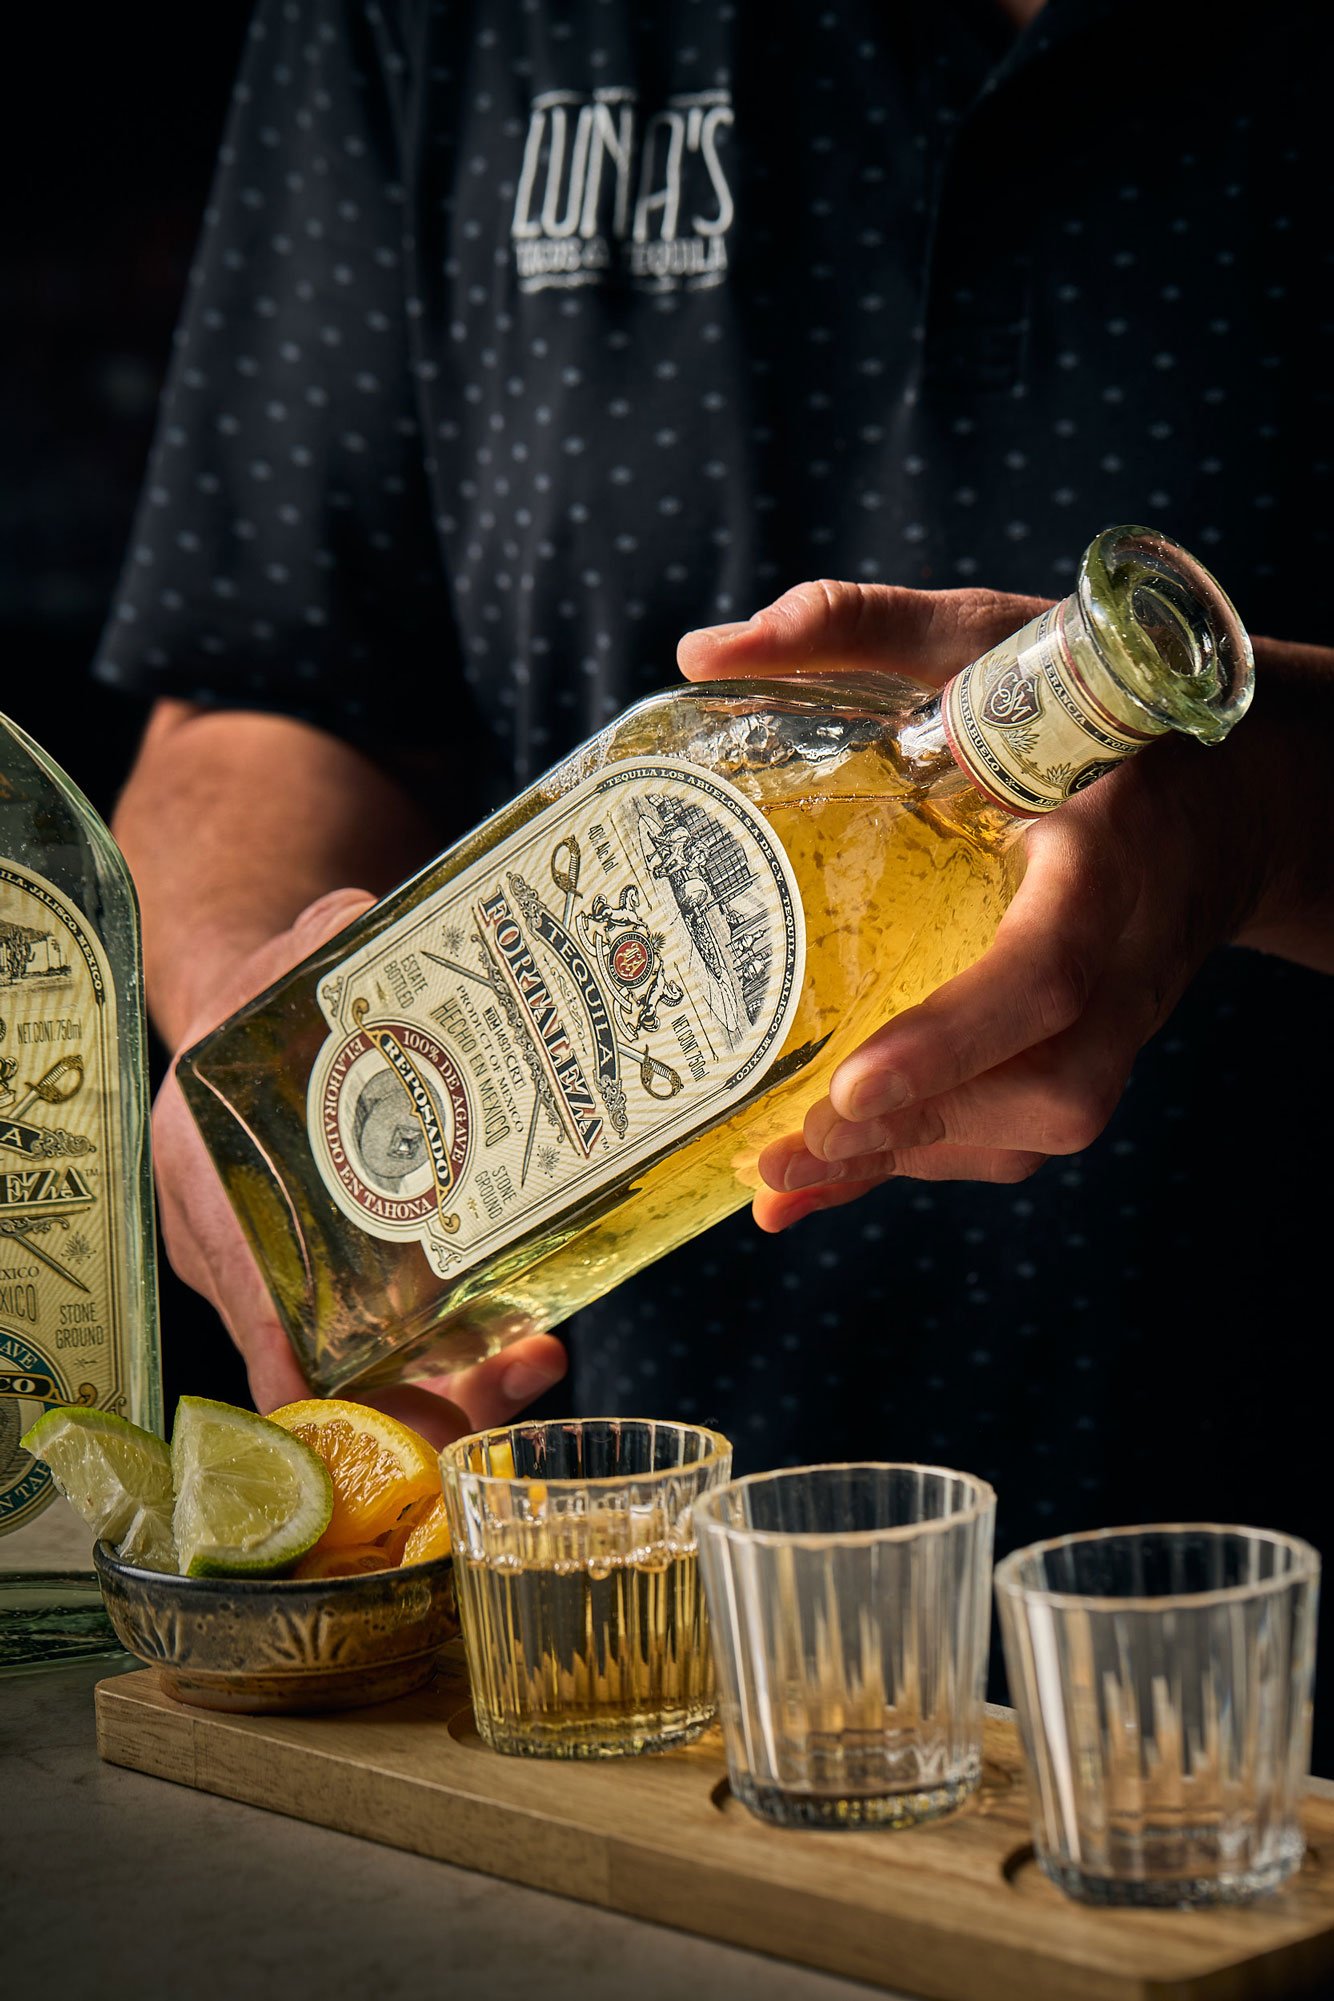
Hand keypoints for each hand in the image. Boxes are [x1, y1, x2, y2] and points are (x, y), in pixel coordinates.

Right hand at [153, 888, 566, 1444]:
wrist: (262, 1017)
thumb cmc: (264, 1004)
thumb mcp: (279, 966)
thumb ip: (318, 943)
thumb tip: (355, 918)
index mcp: (211, 1188)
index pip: (246, 1297)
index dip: (294, 1357)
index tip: (346, 1402)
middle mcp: (252, 1251)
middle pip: (321, 1360)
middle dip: (406, 1391)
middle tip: (493, 1384)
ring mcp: (307, 1271)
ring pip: (377, 1363)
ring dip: (455, 1381)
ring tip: (536, 1364)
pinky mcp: (362, 1272)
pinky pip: (412, 1336)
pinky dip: (469, 1350)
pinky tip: (537, 1341)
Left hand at [678, 580, 1255, 1228]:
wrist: (1226, 792)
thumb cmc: (1092, 708)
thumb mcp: (988, 642)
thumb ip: (857, 627)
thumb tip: (702, 650)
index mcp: (1105, 863)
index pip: (1047, 973)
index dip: (956, 1038)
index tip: (852, 1085)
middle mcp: (1125, 966)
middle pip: (1050, 1088)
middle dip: (912, 1131)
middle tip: (780, 1153)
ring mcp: (1117, 1025)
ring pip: (1034, 1129)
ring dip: (906, 1161)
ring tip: (778, 1176)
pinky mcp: (1090, 1054)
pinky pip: (1018, 1137)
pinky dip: (921, 1160)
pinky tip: (825, 1171)